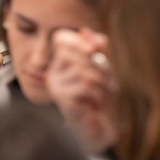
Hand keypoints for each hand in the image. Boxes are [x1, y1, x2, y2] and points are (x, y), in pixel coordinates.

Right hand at [46, 28, 117, 153]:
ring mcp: (55, 85)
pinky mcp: (61, 98)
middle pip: (75, 53)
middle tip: (106, 81)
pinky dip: (96, 94)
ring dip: (101, 82)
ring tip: (102, 95)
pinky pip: (84, 86)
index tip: (94, 49)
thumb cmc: (100, 98)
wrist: (100, 128)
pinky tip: (95, 104)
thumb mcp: (102, 68)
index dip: (78, 40)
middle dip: (97, 65)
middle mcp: (53, 72)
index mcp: (60, 62)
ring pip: (83, 70)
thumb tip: (86, 30)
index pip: (60, 38)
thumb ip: (96, 49)